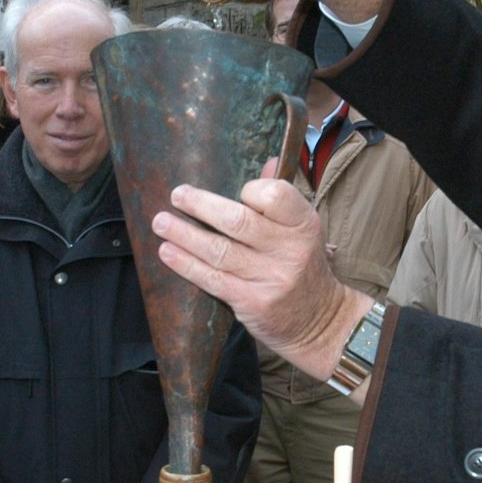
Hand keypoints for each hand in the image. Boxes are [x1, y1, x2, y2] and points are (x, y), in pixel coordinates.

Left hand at [153, 175, 373, 383]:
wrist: (320, 321)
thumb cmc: (304, 267)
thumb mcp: (304, 231)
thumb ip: (283, 200)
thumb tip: (270, 161)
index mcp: (304, 224)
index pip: (275, 195)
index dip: (250, 190)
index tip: (232, 190)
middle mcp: (290, 250)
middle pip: (238, 221)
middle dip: (201, 205)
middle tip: (177, 195)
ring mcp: (271, 278)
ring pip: (219, 250)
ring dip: (184, 234)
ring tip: (161, 222)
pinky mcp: (252, 302)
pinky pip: (212, 279)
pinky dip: (186, 264)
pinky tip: (167, 252)